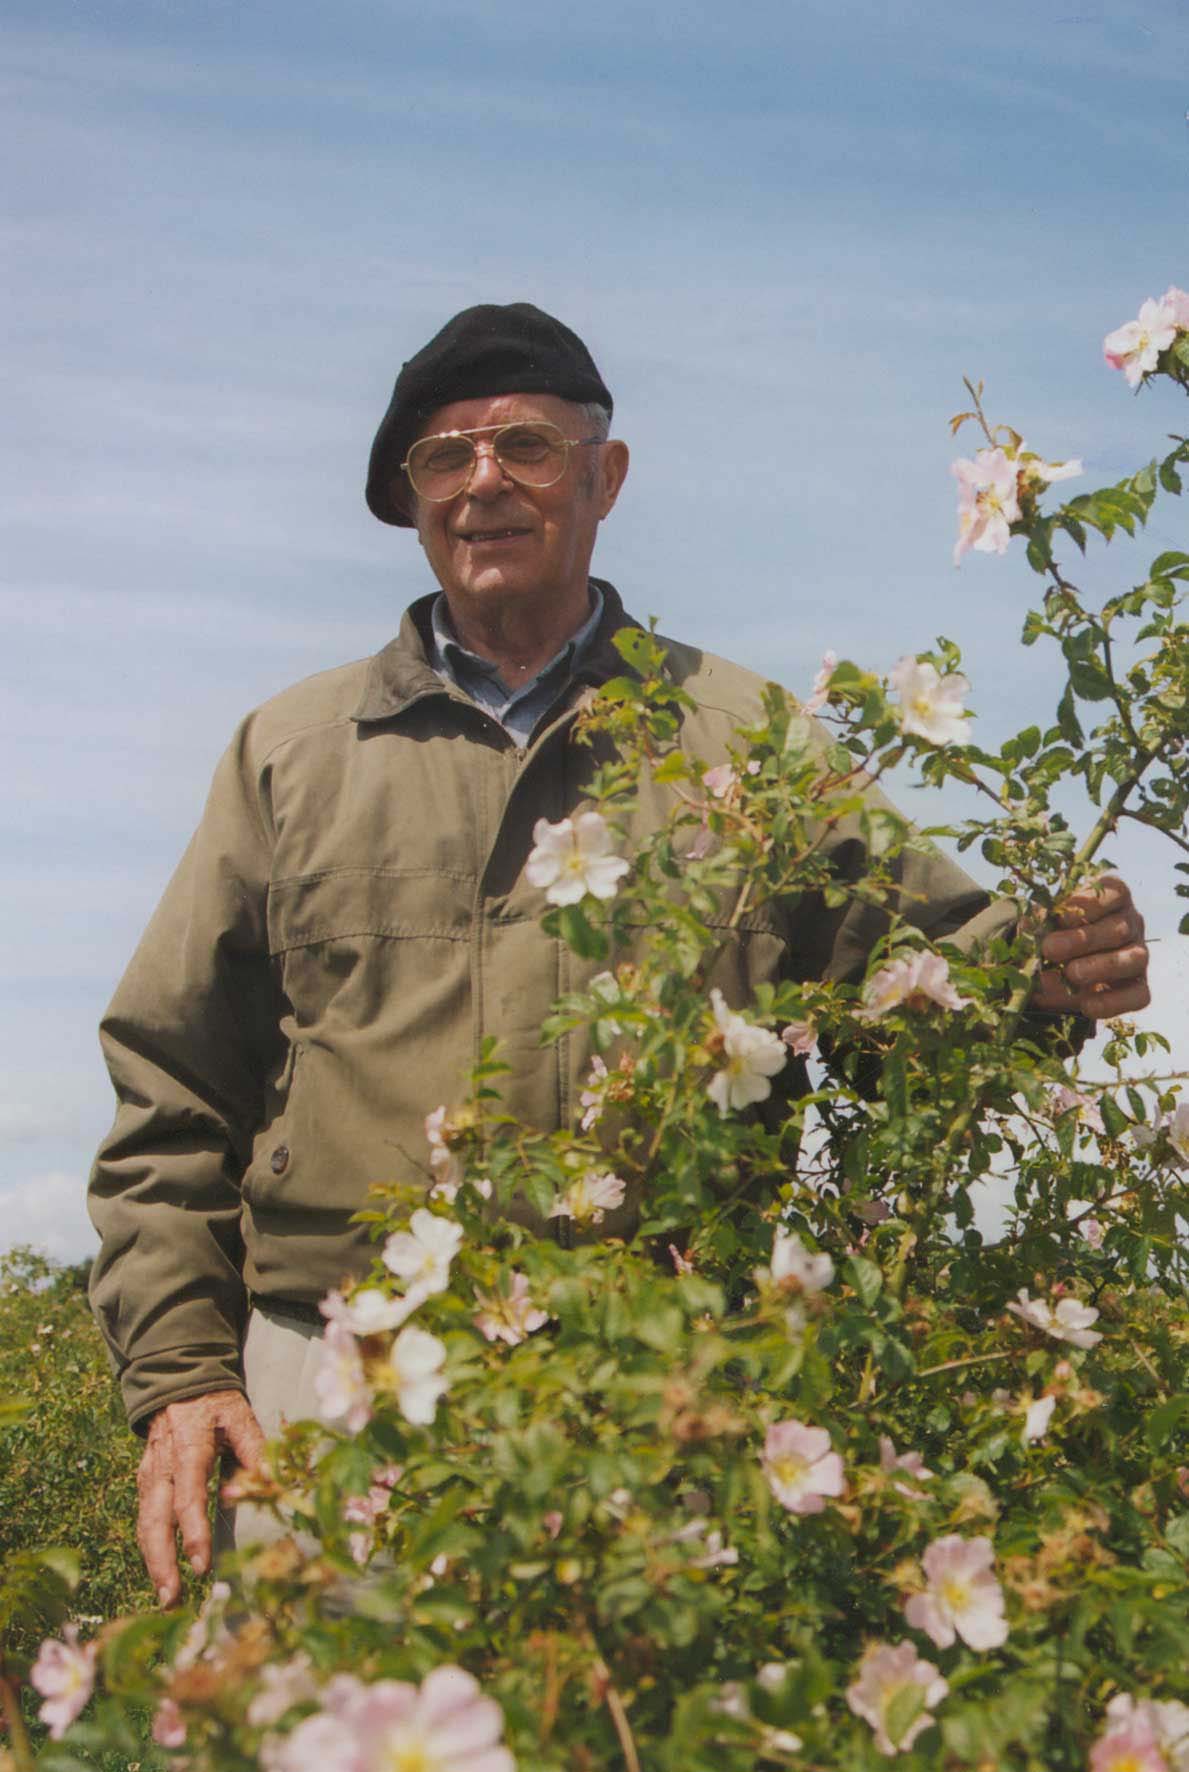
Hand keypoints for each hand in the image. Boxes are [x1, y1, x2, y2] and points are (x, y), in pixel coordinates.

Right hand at [137, 1390, 265, 1606]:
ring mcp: (149, 1476)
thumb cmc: (214, 1403)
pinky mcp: (145, 1482)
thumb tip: (271, 1486)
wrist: (176, 1381)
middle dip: (162, 1562)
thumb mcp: (239, 1417)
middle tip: (172, 1597)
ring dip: (153, 1563)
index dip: (195, 1532)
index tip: (202, 1564)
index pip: (189, 1496)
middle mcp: (162, 1467)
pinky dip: (150, 1548)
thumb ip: (254, 1451)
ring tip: (166, 1597)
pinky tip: (161, 1572)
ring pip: (145, 1524)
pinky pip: (145, 1519)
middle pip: (156, 1520)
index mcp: (188, 1448)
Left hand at [1031, 874, 1149, 1020]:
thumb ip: (1040, 923)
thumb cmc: (1053, 931)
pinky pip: (1138, 996)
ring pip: (1134, 959)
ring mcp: (1138, 955)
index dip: (1087, 904)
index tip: (1058, 918)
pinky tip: (1086, 1006)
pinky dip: (1113, 1002)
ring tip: (1070, 975)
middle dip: (1083, 940)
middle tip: (1050, 950)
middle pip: (1119, 929)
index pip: (1113, 892)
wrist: (1057, 968)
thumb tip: (1029, 927)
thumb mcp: (1044, 921)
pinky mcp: (1139, 986)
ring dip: (1100, 968)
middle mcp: (1131, 923)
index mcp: (1113, 896)